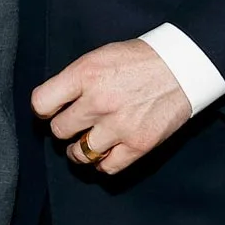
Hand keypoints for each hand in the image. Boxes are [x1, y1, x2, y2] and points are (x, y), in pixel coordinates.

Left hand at [33, 38, 192, 174]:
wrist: (182, 66)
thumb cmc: (139, 60)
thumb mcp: (99, 56)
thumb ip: (75, 80)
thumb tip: (54, 104)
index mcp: (85, 74)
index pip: (41, 103)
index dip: (44, 109)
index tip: (51, 110)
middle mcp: (98, 101)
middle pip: (59, 130)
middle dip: (65, 127)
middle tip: (75, 123)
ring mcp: (119, 125)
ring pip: (79, 153)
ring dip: (79, 150)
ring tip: (86, 141)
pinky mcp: (138, 144)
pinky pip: (106, 168)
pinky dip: (102, 163)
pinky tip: (106, 152)